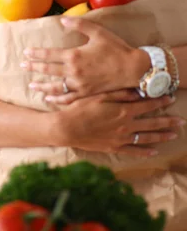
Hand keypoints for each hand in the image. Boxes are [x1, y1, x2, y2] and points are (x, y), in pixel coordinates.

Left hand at [22, 16, 150, 103]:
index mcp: (74, 55)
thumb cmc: (116, 48)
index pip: (49, 55)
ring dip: (42, 86)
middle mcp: (74, 72)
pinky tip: (49, 99)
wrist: (133, 69)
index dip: (36, 54)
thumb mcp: (98, 32)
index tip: (25, 53)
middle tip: (22, 65)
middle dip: (34, 67)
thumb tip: (61, 20)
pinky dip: (57, 99)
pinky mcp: (87, 94)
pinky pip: (68, 98)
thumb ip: (79, 24)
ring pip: (55, 86)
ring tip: (31, 85)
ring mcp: (80, 85)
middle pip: (48, 70)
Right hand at [54, 91, 183, 156]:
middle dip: (168, 121)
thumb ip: (119, 93)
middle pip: (152, 123)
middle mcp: (126, 125)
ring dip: (161, 136)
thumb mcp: (99, 95)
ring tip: (174, 135)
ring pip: (147, 138)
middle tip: (181, 121)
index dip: (160, 101)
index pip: (147, 105)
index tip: (170, 98)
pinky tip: (154, 152)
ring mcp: (121, 138)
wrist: (67, 128)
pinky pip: (133, 151)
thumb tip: (137, 91)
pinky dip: (144, 151)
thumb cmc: (81, 108)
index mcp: (123, 110)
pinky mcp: (114, 147)